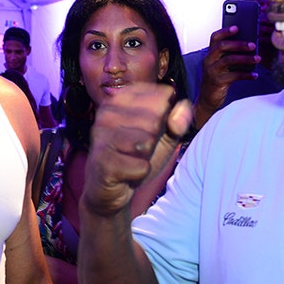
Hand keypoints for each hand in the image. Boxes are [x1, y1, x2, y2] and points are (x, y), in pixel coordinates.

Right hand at [82, 83, 191, 217]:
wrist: (111, 189)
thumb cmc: (136, 156)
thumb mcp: (164, 135)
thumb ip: (178, 120)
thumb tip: (181, 112)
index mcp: (122, 98)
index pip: (162, 95)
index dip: (166, 116)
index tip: (153, 128)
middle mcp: (107, 112)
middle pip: (155, 120)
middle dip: (154, 139)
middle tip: (140, 148)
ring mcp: (102, 136)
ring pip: (146, 142)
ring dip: (145, 156)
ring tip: (132, 157)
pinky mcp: (103, 161)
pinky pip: (141, 166)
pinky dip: (140, 172)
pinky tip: (126, 171)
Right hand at [196, 27, 258, 115]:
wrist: (207, 99)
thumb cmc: (218, 79)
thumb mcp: (221, 66)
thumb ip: (230, 56)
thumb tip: (249, 47)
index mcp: (210, 54)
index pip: (215, 38)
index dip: (225, 31)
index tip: (237, 27)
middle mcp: (208, 60)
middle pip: (222, 47)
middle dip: (239, 44)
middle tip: (253, 45)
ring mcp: (212, 71)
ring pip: (229, 60)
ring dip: (245, 58)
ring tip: (258, 59)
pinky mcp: (217, 82)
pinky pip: (234, 76)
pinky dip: (246, 75)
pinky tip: (255, 75)